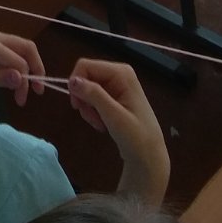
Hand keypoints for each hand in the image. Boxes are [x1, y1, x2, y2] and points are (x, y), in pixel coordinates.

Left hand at [0, 27, 45, 106]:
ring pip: (18, 47)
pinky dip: (14, 62)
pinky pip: (7, 48)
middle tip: (37, 91)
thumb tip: (21, 77)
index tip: (21, 101)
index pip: (19, 61)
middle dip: (35, 68)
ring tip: (22, 89)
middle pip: (26, 47)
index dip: (26, 81)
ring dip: (25, 66)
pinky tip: (10, 78)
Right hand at [68, 58, 169, 203]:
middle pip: (85, 77)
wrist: (149, 156)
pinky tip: (102, 124)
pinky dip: (93, 112)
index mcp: (121, 73)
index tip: (77, 106)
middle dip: (84, 99)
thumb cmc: (136, 136)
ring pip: (87, 89)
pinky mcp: (113, 96)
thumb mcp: (114, 116)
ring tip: (99, 124)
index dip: (76, 84)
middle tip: (91, 118)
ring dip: (88, 108)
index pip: (85, 66)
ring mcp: (116, 85)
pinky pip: (93, 98)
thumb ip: (94, 95)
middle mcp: (118, 74)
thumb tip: (72, 81)